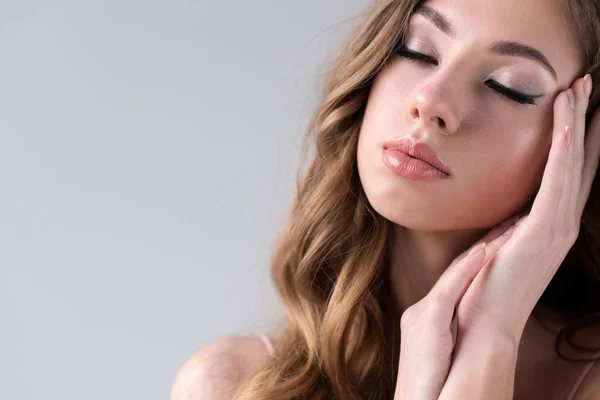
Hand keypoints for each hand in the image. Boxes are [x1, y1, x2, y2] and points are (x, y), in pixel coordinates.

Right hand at [393, 215, 521, 399]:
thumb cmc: (433, 388)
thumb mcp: (445, 354)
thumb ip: (455, 330)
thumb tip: (475, 322)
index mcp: (428, 316)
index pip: (459, 278)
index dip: (483, 254)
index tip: (506, 235)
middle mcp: (423, 310)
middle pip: (459, 268)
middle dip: (489, 241)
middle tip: (515, 218)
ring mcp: (422, 315)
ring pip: (457, 273)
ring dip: (488, 248)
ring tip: (513, 226)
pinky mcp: (427, 324)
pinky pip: (450, 290)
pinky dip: (469, 270)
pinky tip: (486, 251)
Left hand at [455, 74, 599, 340]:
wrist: (486, 323)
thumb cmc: (488, 287)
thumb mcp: (502, 247)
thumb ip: (512, 228)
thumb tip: (512, 215)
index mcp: (550, 224)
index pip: (570, 173)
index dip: (578, 138)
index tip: (580, 107)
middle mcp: (561, 222)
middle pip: (580, 161)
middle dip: (585, 120)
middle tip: (589, 84)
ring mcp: (556, 227)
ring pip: (572, 164)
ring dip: (576, 123)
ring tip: (581, 88)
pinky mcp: (543, 230)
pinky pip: (556, 181)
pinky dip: (564, 150)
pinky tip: (566, 123)